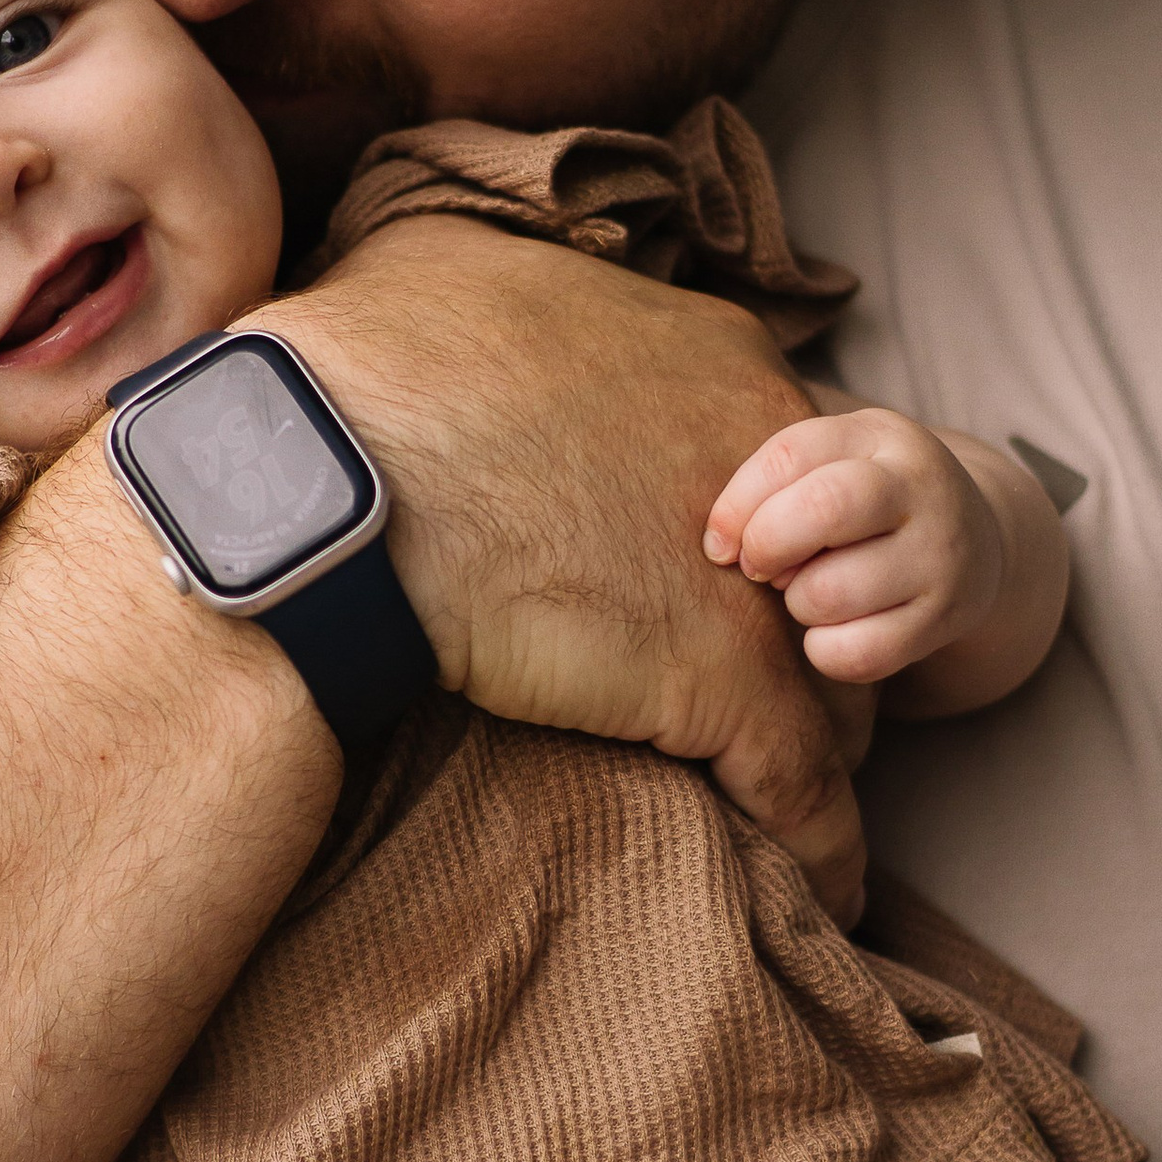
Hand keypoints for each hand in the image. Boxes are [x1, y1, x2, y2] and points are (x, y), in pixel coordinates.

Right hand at [267, 222, 867, 918]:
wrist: (326, 474)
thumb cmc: (358, 375)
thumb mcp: (453, 274)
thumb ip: (505, 295)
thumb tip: (458, 295)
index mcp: (709, 360)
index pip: (782, 477)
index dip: (754, 545)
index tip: (717, 586)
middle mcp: (764, 462)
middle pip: (829, 574)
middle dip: (805, 634)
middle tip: (769, 691)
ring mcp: (752, 575)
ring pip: (834, 680)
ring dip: (820, 740)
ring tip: (803, 801)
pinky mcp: (722, 681)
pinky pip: (807, 784)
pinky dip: (823, 842)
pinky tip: (830, 887)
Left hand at [706, 412, 1068, 716]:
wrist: (971, 543)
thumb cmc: (866, 504)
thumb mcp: (830, 464)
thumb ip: (770, 484)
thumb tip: (721, 546)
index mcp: (880, 434)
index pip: (789, 455)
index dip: (737, 505)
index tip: (722, 541)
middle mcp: (921, 487)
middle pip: (822, 509)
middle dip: (767, 546)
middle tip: (762, 568)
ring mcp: (940, 555)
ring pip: (830, 593)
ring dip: (797, 604)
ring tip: (811, 593)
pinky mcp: (945, 619)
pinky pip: (859, 653)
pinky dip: (825, 651)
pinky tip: (832, 632)